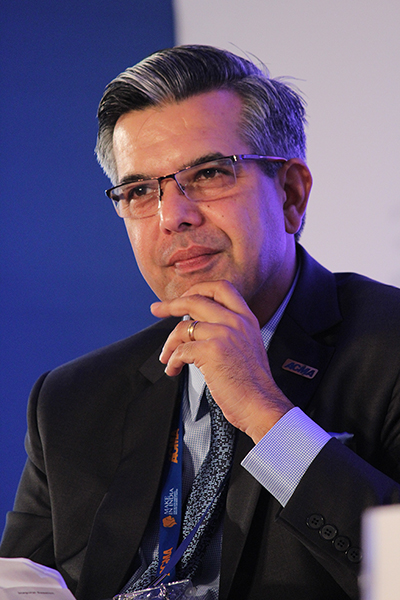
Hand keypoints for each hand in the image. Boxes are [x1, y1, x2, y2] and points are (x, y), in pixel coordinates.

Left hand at [150, 280, 293, 442]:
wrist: (262, 405)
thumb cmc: (253, 384)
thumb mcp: (248, 346)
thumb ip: (230, 331)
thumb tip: (199, 327)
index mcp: (246, 318)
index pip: (221, 288)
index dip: (198, 289)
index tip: (184, 297)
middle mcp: (236, 322)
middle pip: (196, 300)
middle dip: (171, 304)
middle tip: (157, 309)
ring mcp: (224, 334)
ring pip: (183, 327)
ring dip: (169, 343)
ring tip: (167, 357)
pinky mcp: (212, 351)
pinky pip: (181, 350)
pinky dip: (172, 361)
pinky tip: (173, 369)